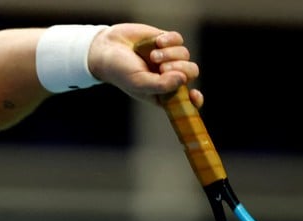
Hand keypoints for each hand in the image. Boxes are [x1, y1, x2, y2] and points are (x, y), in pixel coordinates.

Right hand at [88, 24, 203, 107]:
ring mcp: (169, 58)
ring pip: (185, 55)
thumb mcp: (139, 83)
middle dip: (180, 69)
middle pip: (191, 72)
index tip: (194, 95)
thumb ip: (161, 85)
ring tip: (152, 55)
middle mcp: (168, 76)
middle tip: (162, 68)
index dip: (195, 99)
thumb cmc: (120, 71)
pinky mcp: (166, 41)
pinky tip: (156, 42)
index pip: (187, 100)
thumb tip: (183, 79)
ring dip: (170, 54)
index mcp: (163, 93)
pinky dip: (169, 41)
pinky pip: (178, 40)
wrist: (107, 48)